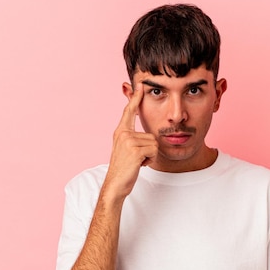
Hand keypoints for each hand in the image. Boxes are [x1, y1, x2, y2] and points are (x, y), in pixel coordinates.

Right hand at [104, 82, 157, 197]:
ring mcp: (128, 141)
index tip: (140, 85)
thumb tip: (148, 136)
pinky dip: (150, 160)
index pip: (129, 112)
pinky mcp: (134, 150)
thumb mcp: (127, 150)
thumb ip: (134, 139)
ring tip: (138, 162)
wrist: (115, 184)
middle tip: (137, 159)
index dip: (135, 98)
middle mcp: (123, 134)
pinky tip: (140, 165)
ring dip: (150, 155)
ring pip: (154, 143)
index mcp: (121, 132)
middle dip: (150, 150)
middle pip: (151, 135)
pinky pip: (154, 151)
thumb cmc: (124, 169)